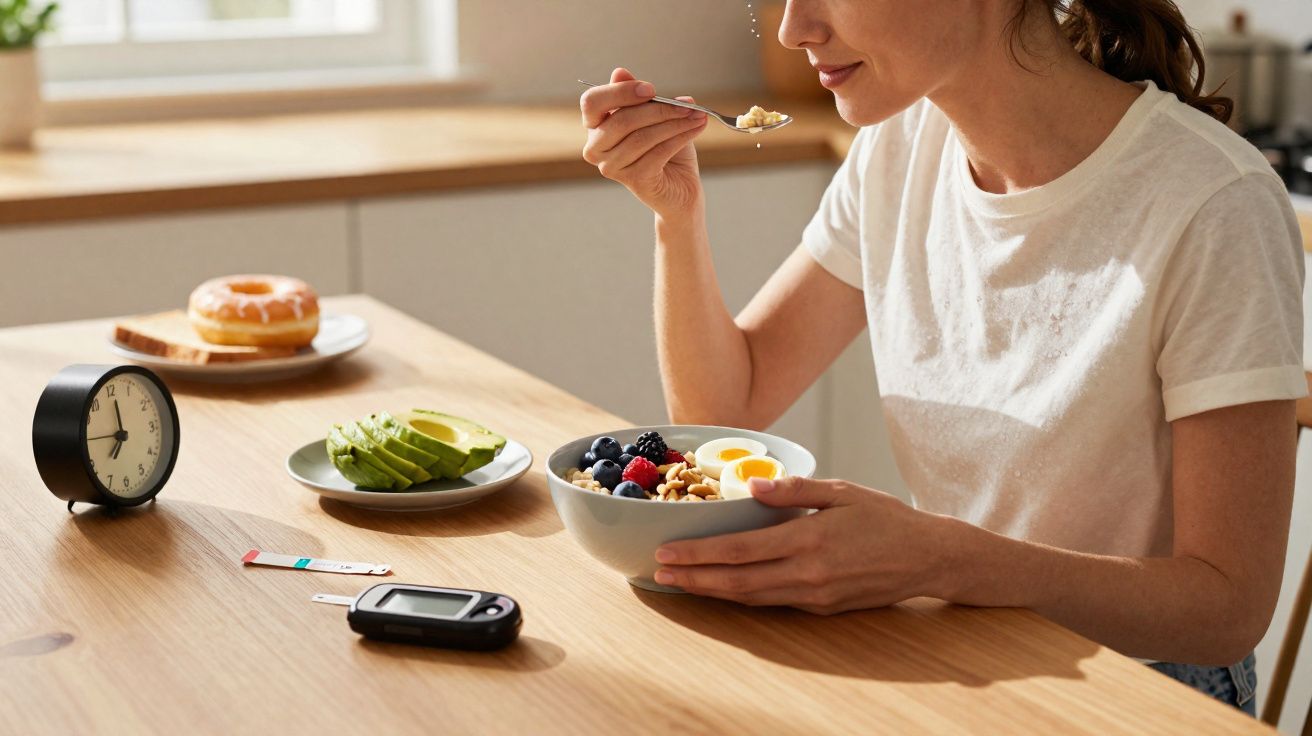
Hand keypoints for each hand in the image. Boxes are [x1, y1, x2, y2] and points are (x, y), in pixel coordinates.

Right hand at [580, 67, 708, 218]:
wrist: (681, 188)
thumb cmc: (665, 149)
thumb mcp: (654, 116)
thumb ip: (637, 97)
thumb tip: (619, 72)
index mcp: (595, 126)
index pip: (592, 102)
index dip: (620, 92)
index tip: (652, 89)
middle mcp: (596, 148)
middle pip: (621, 120)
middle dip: (659, 109)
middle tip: (688, 104)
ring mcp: (612, 167)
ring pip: (642, 137)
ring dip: (675, 122)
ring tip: (698, 115)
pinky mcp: (634, 180)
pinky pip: (658, 152)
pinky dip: (680, 137)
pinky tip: (696, 128)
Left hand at [653, 477, 951, 613]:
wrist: (928, 558)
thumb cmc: (886, 519)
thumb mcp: (843, 491)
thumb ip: (795, 489)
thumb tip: (751, 484)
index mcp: (809, 539)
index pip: (740, 550)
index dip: (698, 553)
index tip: (667, 551)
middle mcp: (807, 573)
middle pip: (736, 582)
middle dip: (693, 579)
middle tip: (658, 572)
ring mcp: (814, 595)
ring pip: (751, 597)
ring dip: (711, 592)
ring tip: (679, 582)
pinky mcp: (821, 607)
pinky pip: (772, 602)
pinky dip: (741, 596)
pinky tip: (721, 588)